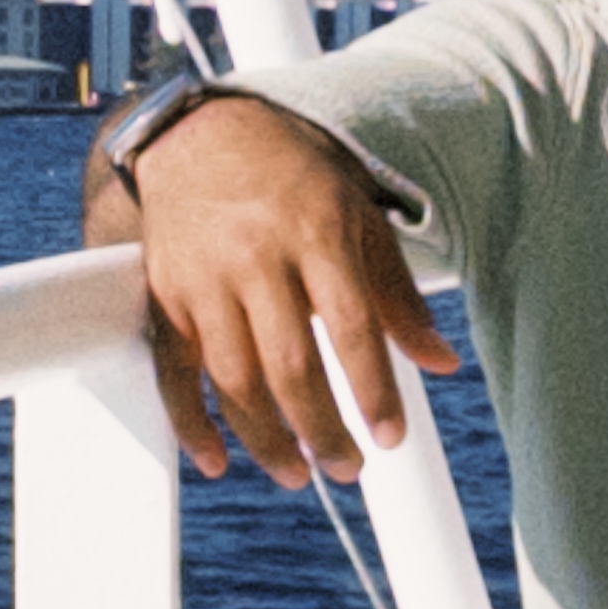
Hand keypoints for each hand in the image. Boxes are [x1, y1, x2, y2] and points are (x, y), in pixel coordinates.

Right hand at [83, 93, 457, 488]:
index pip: (352, 327)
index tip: (391, 437)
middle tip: (347, 468)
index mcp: (316, 234)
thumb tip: (441, 363)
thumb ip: (398, 296)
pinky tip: (217, 459)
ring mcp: (205, 280)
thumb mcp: (358, 220)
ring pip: (234, 380)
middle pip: (291, 367)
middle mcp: (257, 258)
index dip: (374, 390)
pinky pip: (174, 372)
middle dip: (322, 430)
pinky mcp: (166, 296)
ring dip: (266, 439)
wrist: (199, 135)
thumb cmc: (293, 180)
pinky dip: (191, 423)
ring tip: (296, 472)